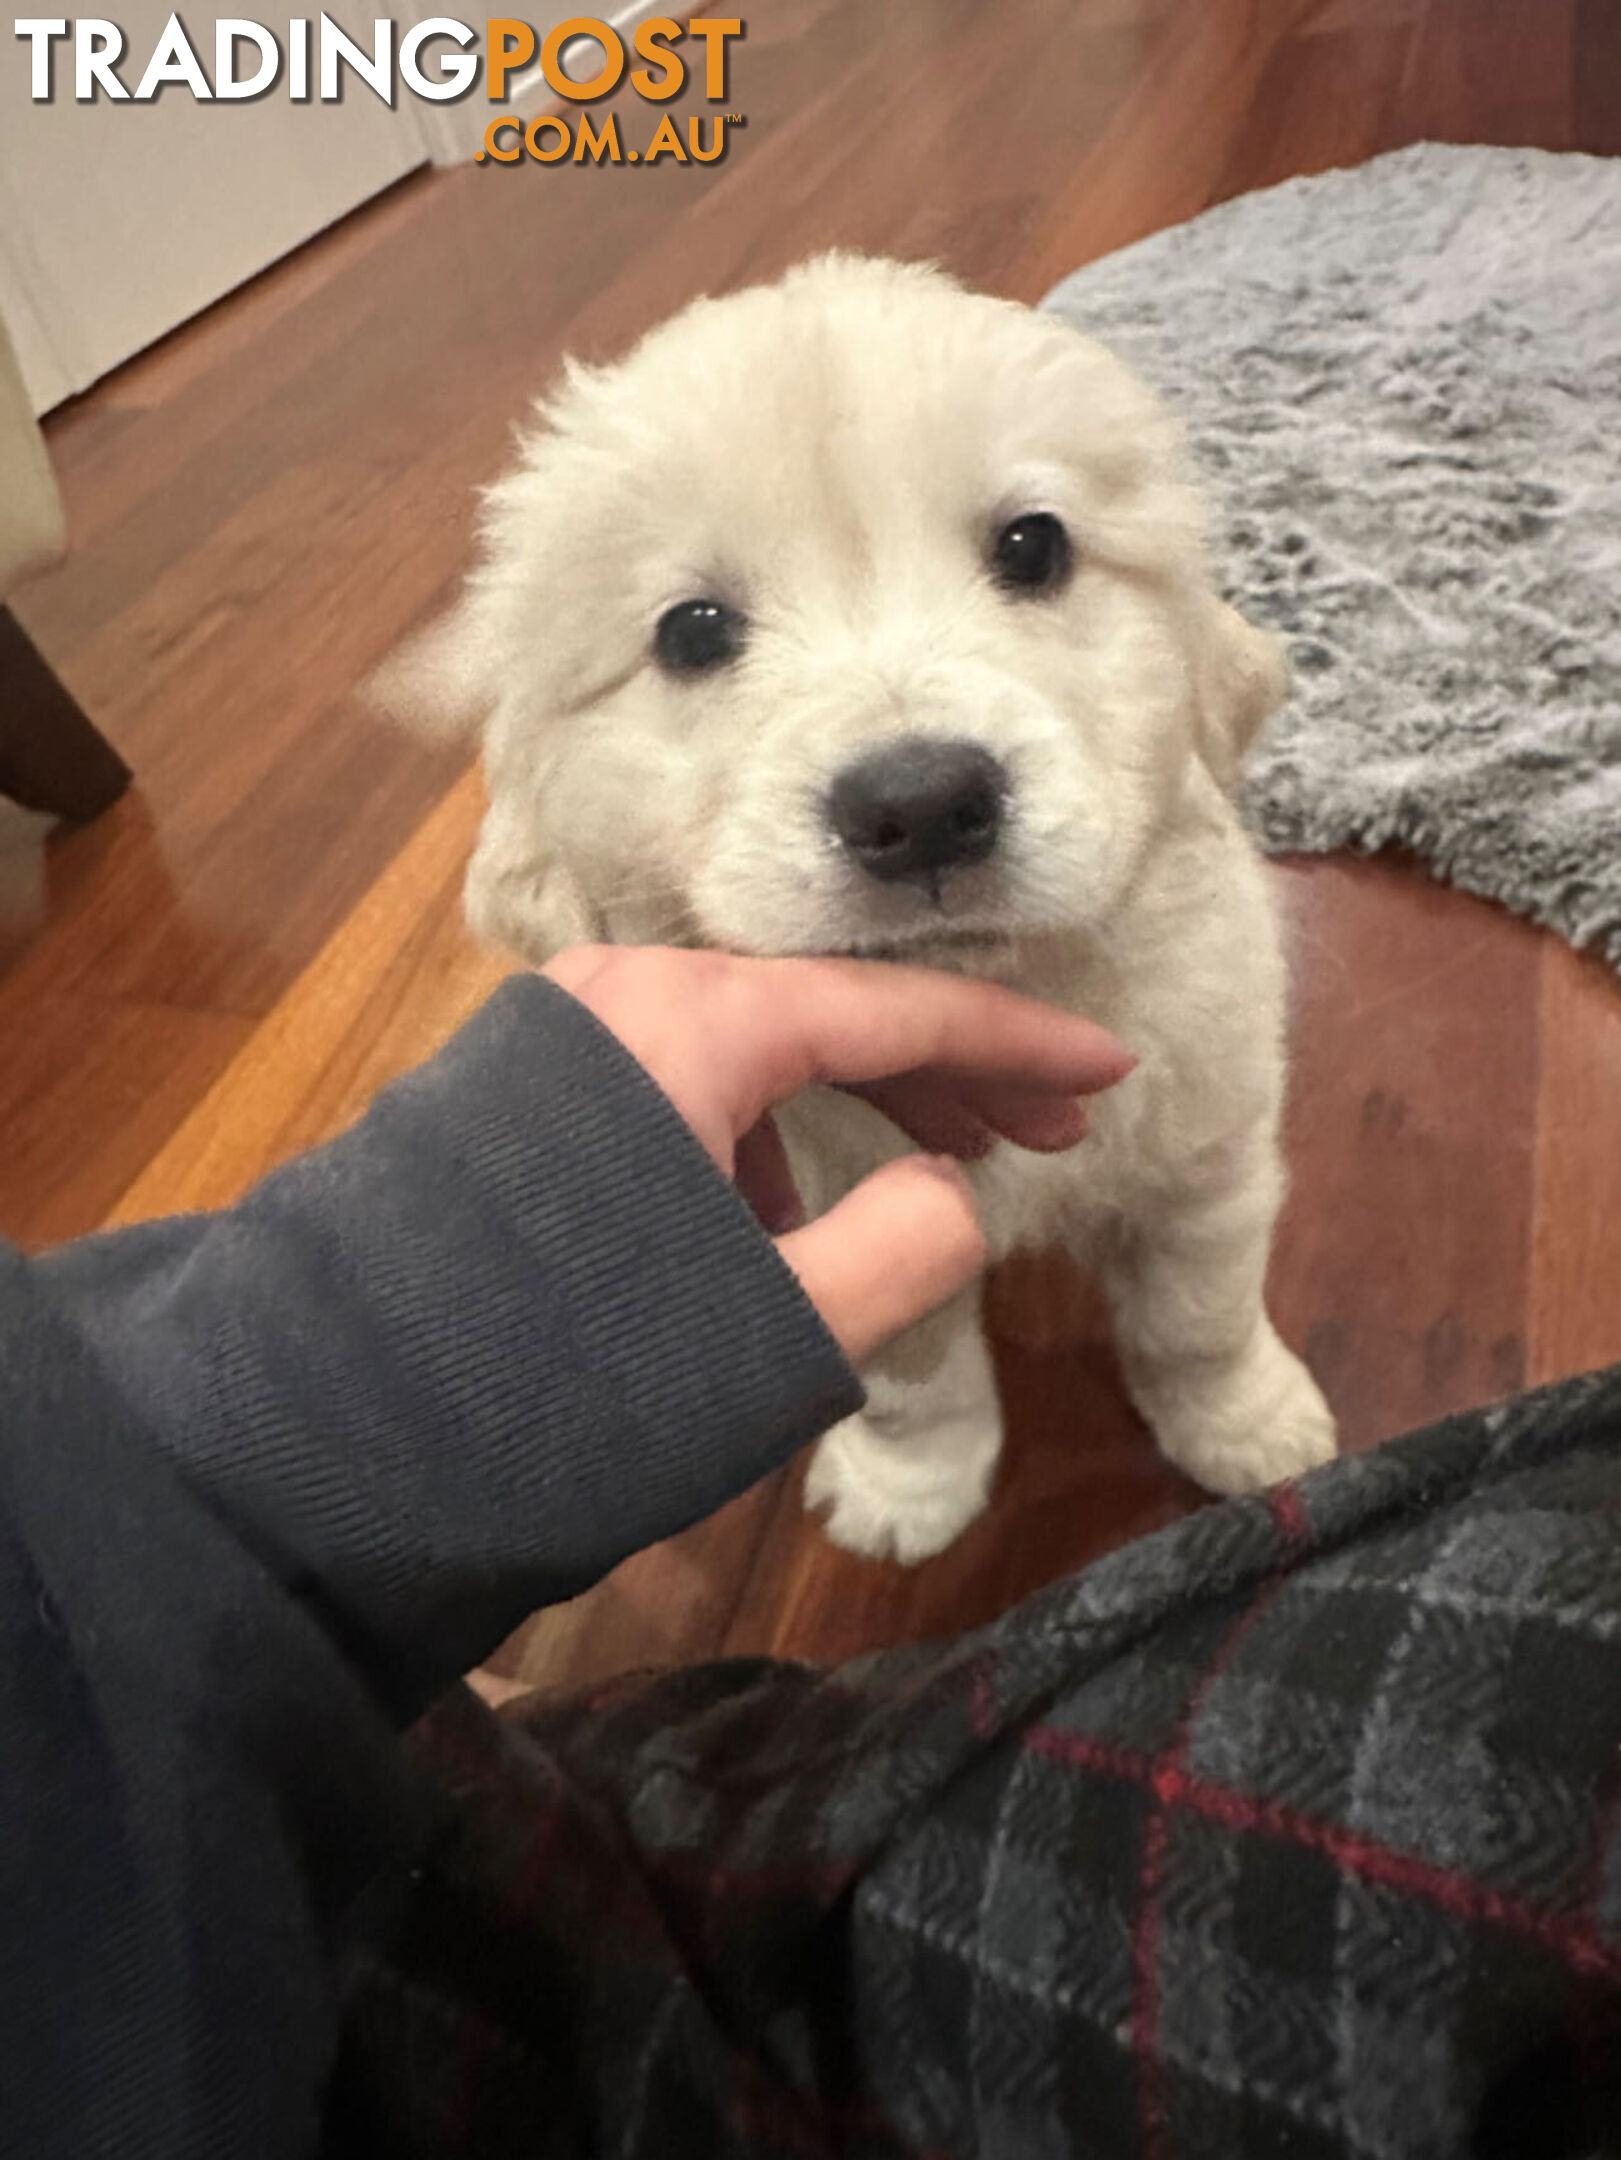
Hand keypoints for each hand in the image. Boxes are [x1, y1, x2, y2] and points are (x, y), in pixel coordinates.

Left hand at [543, 947, 1134, 1365]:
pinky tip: (770, 1218)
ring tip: (918, 1184)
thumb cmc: (567, 1381)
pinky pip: (670, 1085)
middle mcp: (620, 996)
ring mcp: (554, 1038)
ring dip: (845, 1107)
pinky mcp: (511, 1096)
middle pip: (821, 1016)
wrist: (325, 1438)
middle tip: (1043, 1136)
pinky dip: (751, 1132)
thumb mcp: (775, 1332)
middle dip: (942, 1076)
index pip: (894, 1010)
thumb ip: (905, 1246)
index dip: (1018, 1043)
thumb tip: (944, 1191)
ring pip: (745, 1050)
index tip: (1109, 1070)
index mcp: (692, 1022)